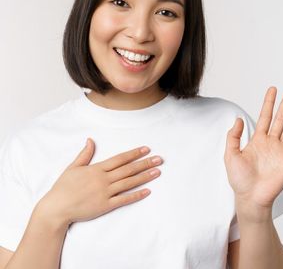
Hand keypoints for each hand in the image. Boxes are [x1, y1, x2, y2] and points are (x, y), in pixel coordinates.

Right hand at [36, 139, 163, 226]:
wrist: (56, 208)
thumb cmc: (63, 188)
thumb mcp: (73, 167)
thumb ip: (84, 154)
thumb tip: (91, 140)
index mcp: (96, 169)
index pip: (120, 159)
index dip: (134, 154)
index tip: (146, 149)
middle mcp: (103, 179)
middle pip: (128, 169)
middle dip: (145, 163)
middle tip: (160, 159)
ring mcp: (105, 193)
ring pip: (129, 182)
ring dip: (145, 177)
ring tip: (158, 172)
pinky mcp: (105, 205)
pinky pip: (124, 199)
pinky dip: (136, 195)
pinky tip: (147, 191)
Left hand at [224, 87, 282, 212]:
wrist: (251, 198)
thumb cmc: (239, 180)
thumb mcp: (230, 155)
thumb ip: (233, 137)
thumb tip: (239, 119)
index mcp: (258, 140)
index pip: (265, 116)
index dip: (269, 103)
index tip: (273, 89)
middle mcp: (271, 143)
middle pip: (280, 119)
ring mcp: (281, 152)